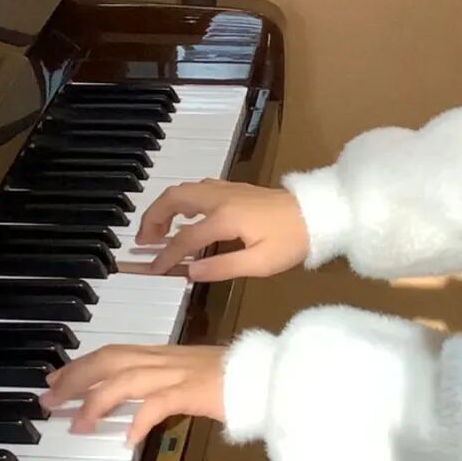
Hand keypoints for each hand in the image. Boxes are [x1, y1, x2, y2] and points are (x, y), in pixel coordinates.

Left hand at [41, 344, 226, 445]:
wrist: (274, 376)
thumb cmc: (241, 379)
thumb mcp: (197, 378)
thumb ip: (170, 386)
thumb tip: (142, 406)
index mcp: (167, 354)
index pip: (115, 352)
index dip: (82, 364)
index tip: (57, 378)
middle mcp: (168, 358)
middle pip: (110, 359)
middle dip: (75, 378)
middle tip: (48, 399)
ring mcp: (182, 372)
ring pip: (126, 378)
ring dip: (96, 401)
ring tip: (77, 423)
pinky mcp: (196, 390)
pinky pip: (160, 403)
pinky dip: (139, 419)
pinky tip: (128, 438)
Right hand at [134, 179, 308, 279]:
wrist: (318, 213)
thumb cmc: (292, 240)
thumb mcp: (259, 263)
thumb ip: (222, 267)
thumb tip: (189, 272)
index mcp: (224, 218)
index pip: (184, 239)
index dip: (166, 256)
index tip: (154, 270)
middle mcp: (220, 198)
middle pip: (173, 199)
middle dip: (152, 218)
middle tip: (143, 241)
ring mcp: (227, 189)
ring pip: (183, 189)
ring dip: (165, 207)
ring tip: (157, 230)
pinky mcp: (234, 189)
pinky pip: (197, 188)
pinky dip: (181, 201)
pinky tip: (183, 217)